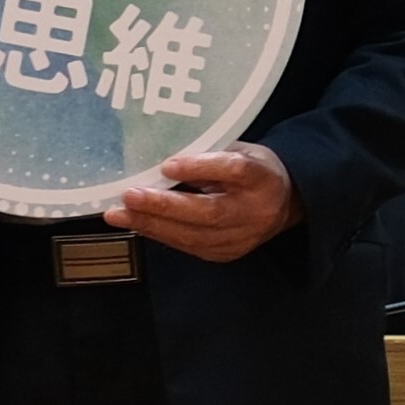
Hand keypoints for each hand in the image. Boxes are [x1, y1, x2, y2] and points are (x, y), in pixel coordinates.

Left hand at [110, 142, 297, 261]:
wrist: (285, 204)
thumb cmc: (254, 170)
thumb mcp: (240, 150)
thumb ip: (209, 154)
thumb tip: (160, 157)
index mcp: (262, 177)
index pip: (234, 170)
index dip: (201, 167)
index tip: (167, 164)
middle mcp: (255, 211)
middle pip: (208, 211)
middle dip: (164, 206)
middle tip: (129, 196)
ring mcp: (241, 238)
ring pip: (193, 235)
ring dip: (151, 224)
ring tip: (119, 214)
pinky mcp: (226, 254)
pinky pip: (187, 245)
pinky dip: (159, 234)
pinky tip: (137, 224)